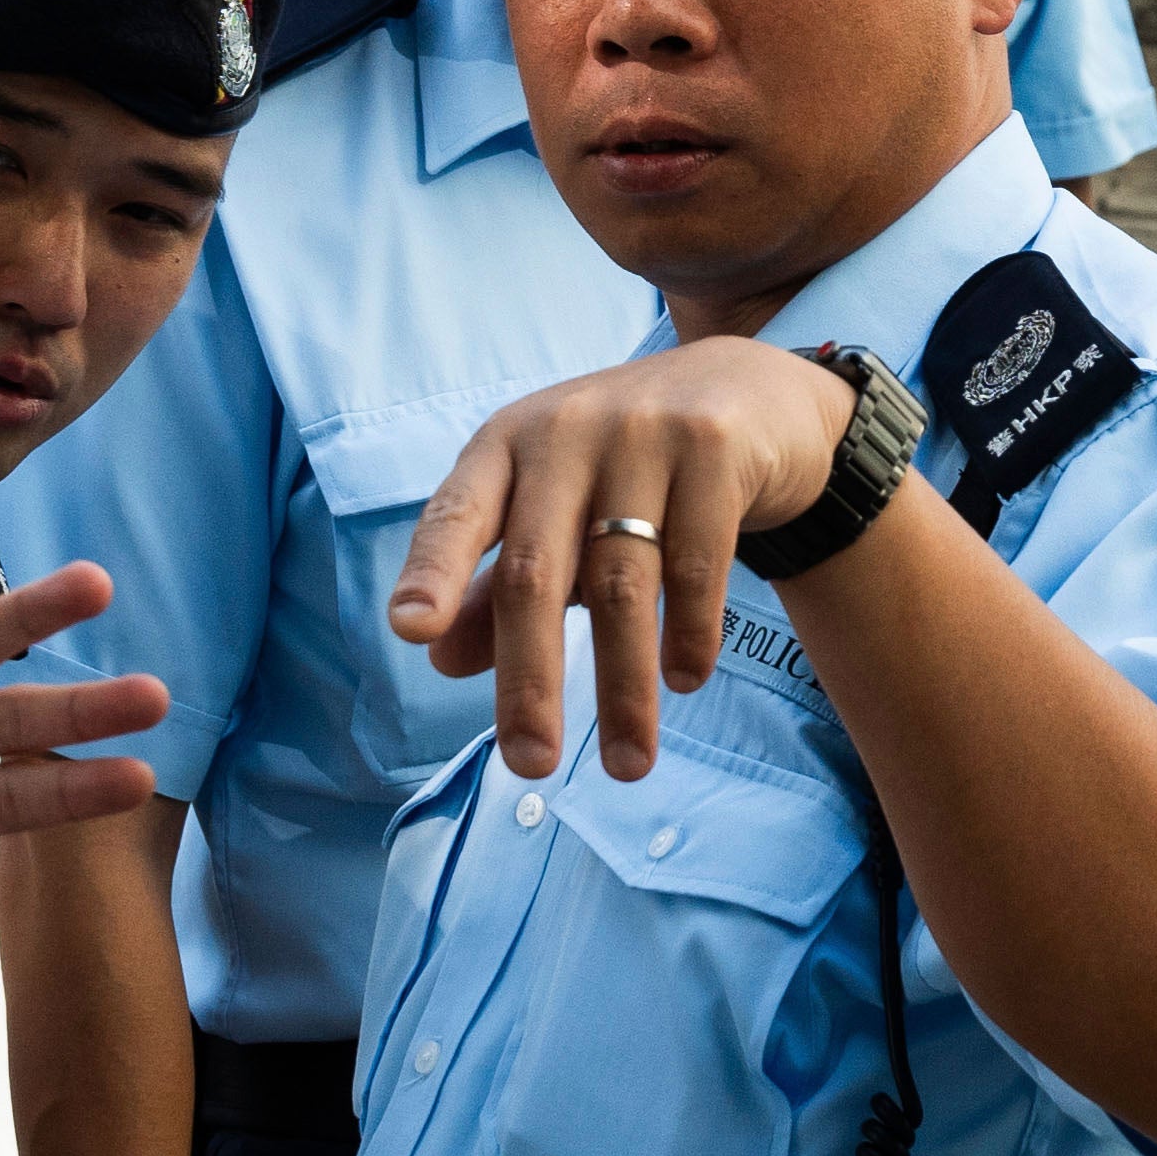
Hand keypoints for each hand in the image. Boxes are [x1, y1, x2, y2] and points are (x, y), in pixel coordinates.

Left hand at [388, 343, 874, 781]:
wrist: (746, 392)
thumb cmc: (624, 467)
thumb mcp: (553, 511)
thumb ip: (497, 586)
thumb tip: (440, 662)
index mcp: (507, 446)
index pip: (456, 514)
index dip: (434, 571)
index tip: (410, 630)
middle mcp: (566, 431)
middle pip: (537, 571)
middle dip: (532, 679)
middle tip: (530, 764)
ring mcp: (643, 433)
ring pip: (622, 582)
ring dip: (624, 687)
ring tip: (627, 762)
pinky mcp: (715, 448)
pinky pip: (698, 564)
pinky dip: (689, 634)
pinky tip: (684, 678)